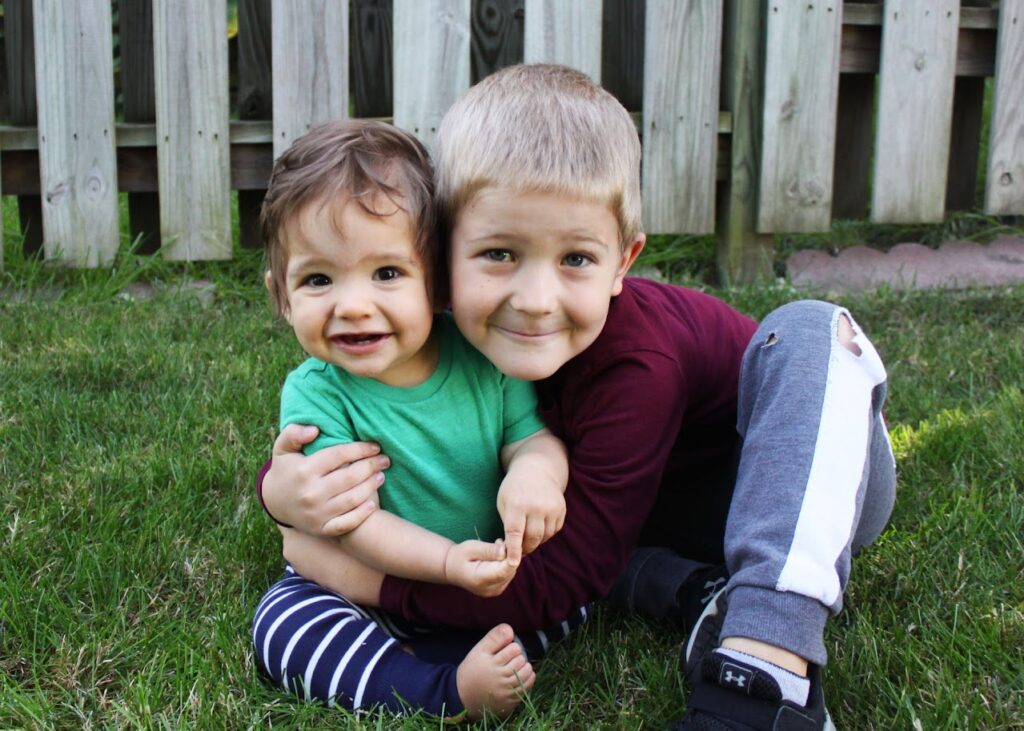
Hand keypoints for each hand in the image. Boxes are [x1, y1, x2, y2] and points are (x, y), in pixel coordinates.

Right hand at [263, 424, 390, 536]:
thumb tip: (315, 429)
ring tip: (381, 476)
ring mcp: (316, 514)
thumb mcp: (282, 448)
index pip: (339, 455)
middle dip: (371, 466)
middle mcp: (310, 493)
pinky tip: (373, 503)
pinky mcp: (321, 529)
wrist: (275, 503)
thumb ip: (293, 433)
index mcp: (304, 471)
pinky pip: (346, 524)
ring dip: (371, 487)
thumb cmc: (286, 470)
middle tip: (385, 460)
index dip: (361, 449)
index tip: (375, 446)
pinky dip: (362, 514)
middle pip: (350, 477)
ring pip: (352, 499)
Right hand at [444, 539, 515, 596]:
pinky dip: (505, 564)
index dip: (510, 555)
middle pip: (510, 570)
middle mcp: (489, 589)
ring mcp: (494, 591)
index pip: (505, 570)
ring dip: (507, 559)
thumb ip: (489, 550)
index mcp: (480, 580)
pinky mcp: (498, 589)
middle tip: (498, 542)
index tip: (505, 542)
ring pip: (512, 572)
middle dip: (509, 555)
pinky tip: (496, 557)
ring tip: (495, 548)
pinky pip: (509, 574)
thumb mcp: (471, 548)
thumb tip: (506, 552)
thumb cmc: (460, 556)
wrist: (452, 569)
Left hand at [496, 477, 566, 565]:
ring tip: (528, 536)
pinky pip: (554, 530)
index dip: (514, 550)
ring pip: (544, 537)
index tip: (512, 564)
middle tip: (519, 550)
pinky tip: (539, 525)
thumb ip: (507, 525)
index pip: (515, 533)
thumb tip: (511, 550)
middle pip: (532, 538)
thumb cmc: (514, 489)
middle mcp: (536, 506)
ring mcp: (551, 508)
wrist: (536, 469)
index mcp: (517, 505)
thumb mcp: (503, 503)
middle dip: (525, 548)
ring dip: (536, 541)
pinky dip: (546, 533)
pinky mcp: (561, 509)